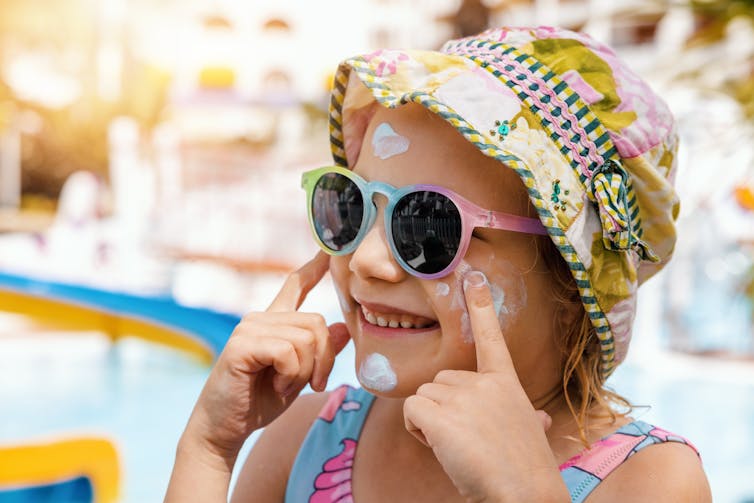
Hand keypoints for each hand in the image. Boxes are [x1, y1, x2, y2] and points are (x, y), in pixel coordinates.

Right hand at [183, 252, 350, 461]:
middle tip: (312, 384)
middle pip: (317, 323)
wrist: (224, 428)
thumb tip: (342, 328)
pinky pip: (288, 352)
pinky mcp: (242, 344)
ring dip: (305, 372)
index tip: (328, 250)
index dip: (314, 268)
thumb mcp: (300, 376)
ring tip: (285, 386)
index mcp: (274, 323)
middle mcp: (261, 318)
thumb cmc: (259, 402)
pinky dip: (291, 376)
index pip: (295, 286)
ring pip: (306, 339)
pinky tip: (277, 387)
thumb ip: (319, 352)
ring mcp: (249, 328)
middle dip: (323, 360)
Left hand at [403, 271, 567, 502]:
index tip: (473, 276)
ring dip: (429, 423)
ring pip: (422, 397)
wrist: (525, 496)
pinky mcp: (442, 415)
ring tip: (458, 447)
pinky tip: (441, 448)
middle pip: (438, 381)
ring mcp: (464, 397)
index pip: (490, 338)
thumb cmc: (525, 470)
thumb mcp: (529, 433)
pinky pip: (410, 411)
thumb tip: (540, 420)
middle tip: (465, 439)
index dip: (480, 306)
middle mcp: (485, 384)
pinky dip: (417, 431)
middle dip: (442, 409)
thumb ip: (527, 418)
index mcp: (506, 384)